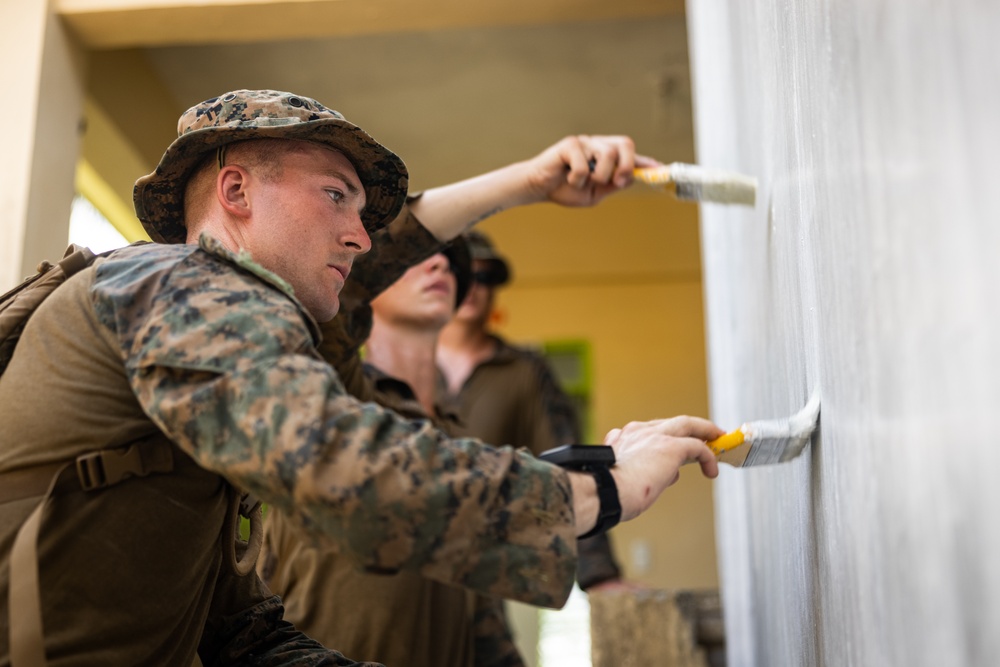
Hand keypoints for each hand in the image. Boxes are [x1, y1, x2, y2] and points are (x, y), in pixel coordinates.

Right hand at [522, 135, 660, 206]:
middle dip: (628, 165)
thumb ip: (611, 185)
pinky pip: (583, 162)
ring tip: (584, 182)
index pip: (631, 155)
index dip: (646, 163)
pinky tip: (567, 178)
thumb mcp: (594, 194)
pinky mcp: (570, 144)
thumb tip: (630, 178)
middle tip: (618, 180)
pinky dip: (577, 178)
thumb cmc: (564, 190)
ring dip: (598, 176)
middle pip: (625, 144)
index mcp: (606, 157)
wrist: (538, 188)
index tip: (661, 170)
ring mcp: (585, 142)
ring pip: (607, 154)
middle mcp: (598, 146)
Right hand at [603, 417, 722, 521]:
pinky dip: (708, 457)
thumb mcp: (620, 476)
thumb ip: (639, 470)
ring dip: (704, 432)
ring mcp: (654, 436)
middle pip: (671, 422)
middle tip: (704, 434)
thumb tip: (664, 476)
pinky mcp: (671, 447)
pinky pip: (697, 447)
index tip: (674, 446)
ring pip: (687, 425)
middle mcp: (638, 431)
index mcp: (623, 438)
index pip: (648, 432)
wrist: (603, 490)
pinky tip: (712, 471)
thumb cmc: (607, 492)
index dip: (664, 437)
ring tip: (717, 440)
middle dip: (690, 427)